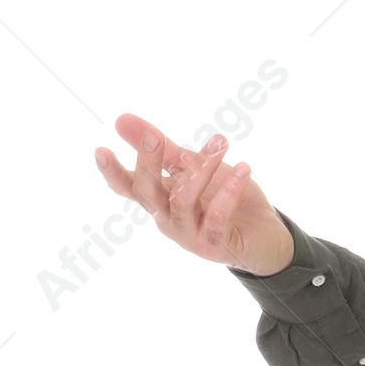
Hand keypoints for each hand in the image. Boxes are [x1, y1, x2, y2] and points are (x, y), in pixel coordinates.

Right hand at [94, 115, 294, 274]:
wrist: (264, 236)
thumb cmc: (222, 199)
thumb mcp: (192, 167)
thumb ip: (163, 148)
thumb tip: (120, 119)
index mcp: (159, 201)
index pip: (129, 188)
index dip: (113, 172)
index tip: (100, 150)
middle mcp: (169, 221)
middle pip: (148, 192)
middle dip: (149, 163)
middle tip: (155, 136)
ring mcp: (190, 236)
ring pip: (182, 201)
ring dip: (201, 169)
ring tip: (221, 144)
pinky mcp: (217, 246)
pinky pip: (217, 217)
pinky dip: (229, 191)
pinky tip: (243, 169)